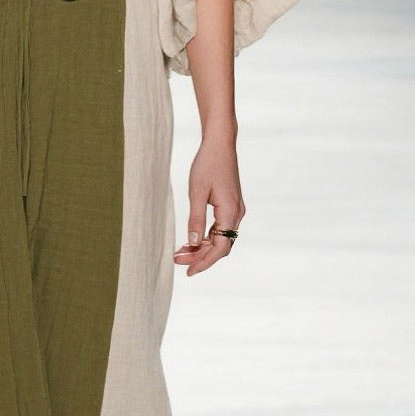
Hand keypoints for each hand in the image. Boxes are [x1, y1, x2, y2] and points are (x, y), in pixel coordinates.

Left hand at [173, 134, 244, 275]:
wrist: (220, 143)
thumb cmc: (207, 164)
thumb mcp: (197, 192)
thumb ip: (195, 219)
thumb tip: (192, 243)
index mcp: (230, 212)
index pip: (220, 247)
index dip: (204, 262)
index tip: (189, 272)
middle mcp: (237, 213)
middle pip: (221, 246)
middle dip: (200, 256)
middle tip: (177, 261)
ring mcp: (235, 209)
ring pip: (220, 238)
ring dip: (202, 247)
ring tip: (180, 252)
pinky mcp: (230, 205)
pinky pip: (220, 228)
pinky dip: (206, 236)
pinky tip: (191, 239)